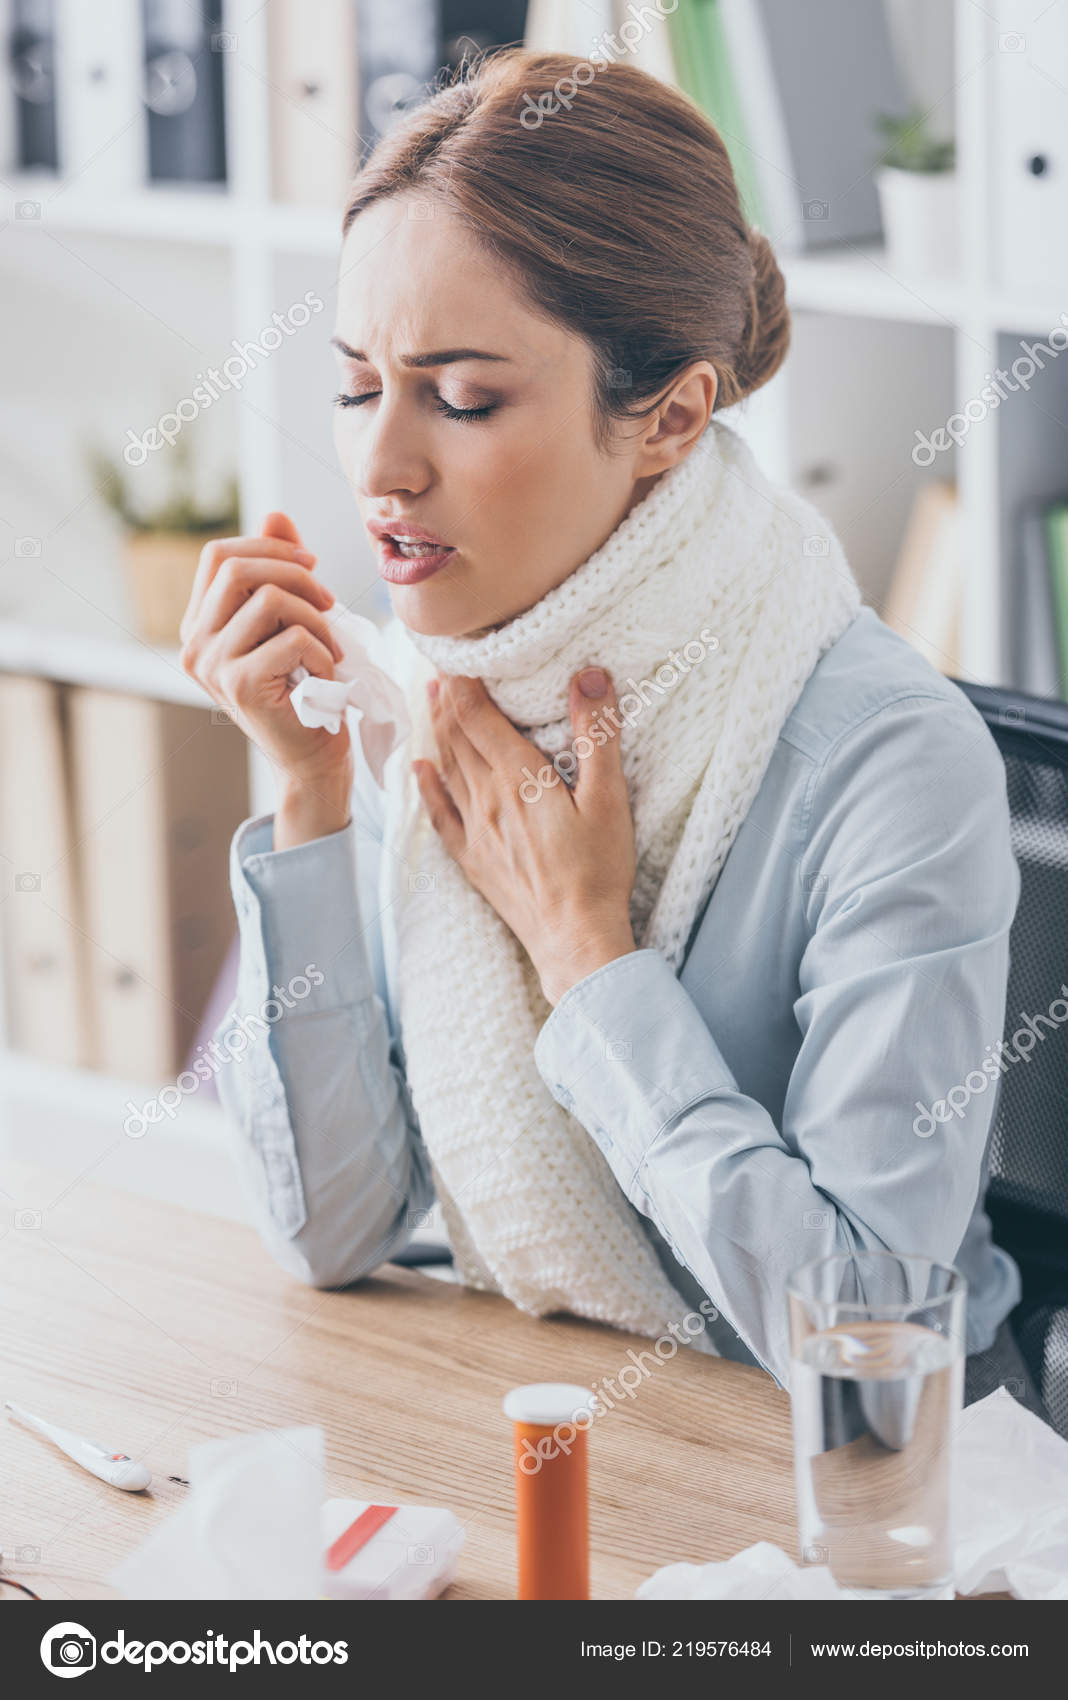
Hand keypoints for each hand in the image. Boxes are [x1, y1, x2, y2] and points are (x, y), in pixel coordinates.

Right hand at [179, 511, 353, 847]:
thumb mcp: (290, 621)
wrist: (312, 759)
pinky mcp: (242, 687)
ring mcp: (213, 667)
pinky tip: (327, 673)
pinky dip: (323, 650)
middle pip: (237, 568)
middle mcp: (194, 644)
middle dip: (296, 573)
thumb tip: (276, 515)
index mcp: (199, 624)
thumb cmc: (305, 688)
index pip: (218, 555)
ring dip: (317, 617)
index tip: (311, 565)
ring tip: (332, 644)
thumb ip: (278, 570)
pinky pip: (293, 639)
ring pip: (270, 600)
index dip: (268, 547)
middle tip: (329, 601)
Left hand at [413, 667, 637, 1004]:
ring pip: (447, 767)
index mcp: (518, 778)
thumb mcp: (610, 798)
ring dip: (437, 730)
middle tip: (440, 667)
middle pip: (456, 736)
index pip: (478, 715)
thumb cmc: (598, 871)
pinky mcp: (474, 858)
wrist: (575, 940)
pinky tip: (420, 769)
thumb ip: (596, 735)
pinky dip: (428, 787)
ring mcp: (476, 830)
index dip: (464, 681)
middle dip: (447, 698)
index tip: (458, 653)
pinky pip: (441, 814)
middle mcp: (488, 798)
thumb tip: (590, 676)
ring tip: (432, 701)